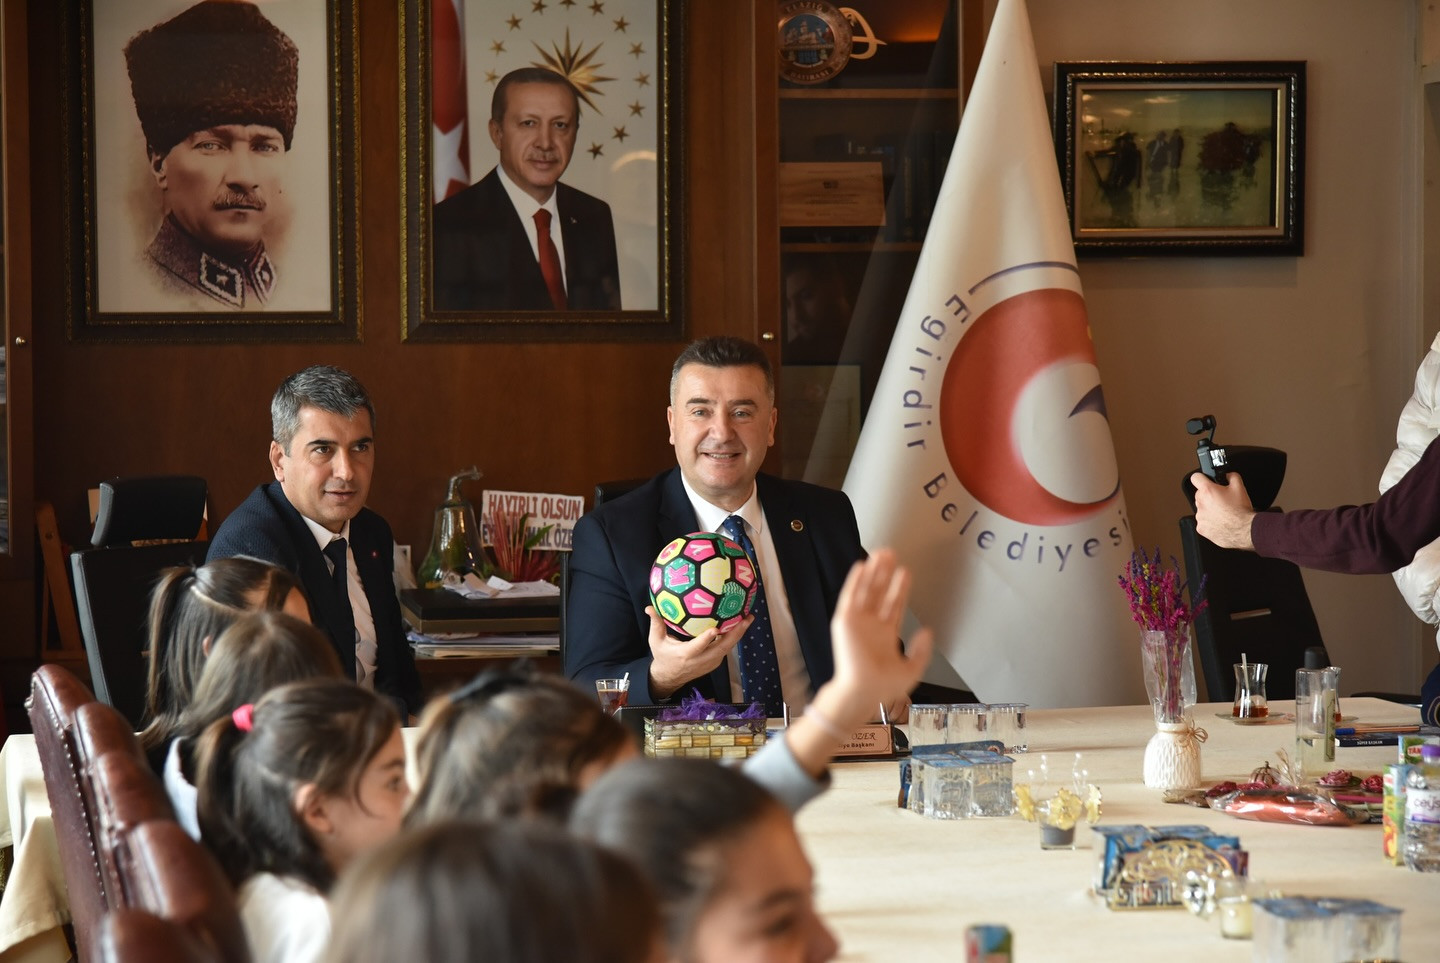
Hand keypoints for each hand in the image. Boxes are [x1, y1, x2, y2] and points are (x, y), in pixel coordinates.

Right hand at [645, 606, 749, 699]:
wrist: (670, 677)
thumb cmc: (663, 655)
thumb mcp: (655, 641)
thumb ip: (655, 623)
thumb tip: (649, 606)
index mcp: (685, 655)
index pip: (698, 647)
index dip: (707, 639)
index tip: (715, 629)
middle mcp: (700, 660)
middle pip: (721, 648)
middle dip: (735, 634)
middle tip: (746, 618)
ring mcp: (710, 663)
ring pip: (727, 648)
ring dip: (738, 634)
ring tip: (748, 618)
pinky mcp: (715, 663)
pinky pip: (726, 649)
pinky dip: (733, 638)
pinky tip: (740, 624)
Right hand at [820, 549, 932, 729]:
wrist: (863, 692)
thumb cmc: (884, 687)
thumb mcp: (912, 669)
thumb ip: (921, 650)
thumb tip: (928, 631)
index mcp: (885, 635)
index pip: (893, 605)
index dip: (899, 588)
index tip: (905, 572)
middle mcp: (871, 626)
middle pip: (879, 593)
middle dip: (885, 574)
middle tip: (891, 554)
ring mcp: (857, 622)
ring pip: (866, 590)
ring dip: (872, 572)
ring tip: (880, 554)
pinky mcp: (844, 621)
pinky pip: (849, 596)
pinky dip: (855, 581)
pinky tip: (861, 566)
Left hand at [1191, 471, 1256, 549]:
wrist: (1243, 530)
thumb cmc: (1241, 511)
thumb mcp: (1240, 487)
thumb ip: (1232, 476)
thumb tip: (1228, 475)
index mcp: (1208, 491)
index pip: (1195, 478)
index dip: (1201, 478)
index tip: (1204, 480)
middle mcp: (1201, 503)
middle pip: (1200, 495)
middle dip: (1208, 496)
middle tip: (1221, 500)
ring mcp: (1200, 517)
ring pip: (1201, 509)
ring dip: (1209, 510)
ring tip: (1223, 513)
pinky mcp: (1201, 528)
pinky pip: (1203, 522)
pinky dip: (1209, 522)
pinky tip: (1220, 522)